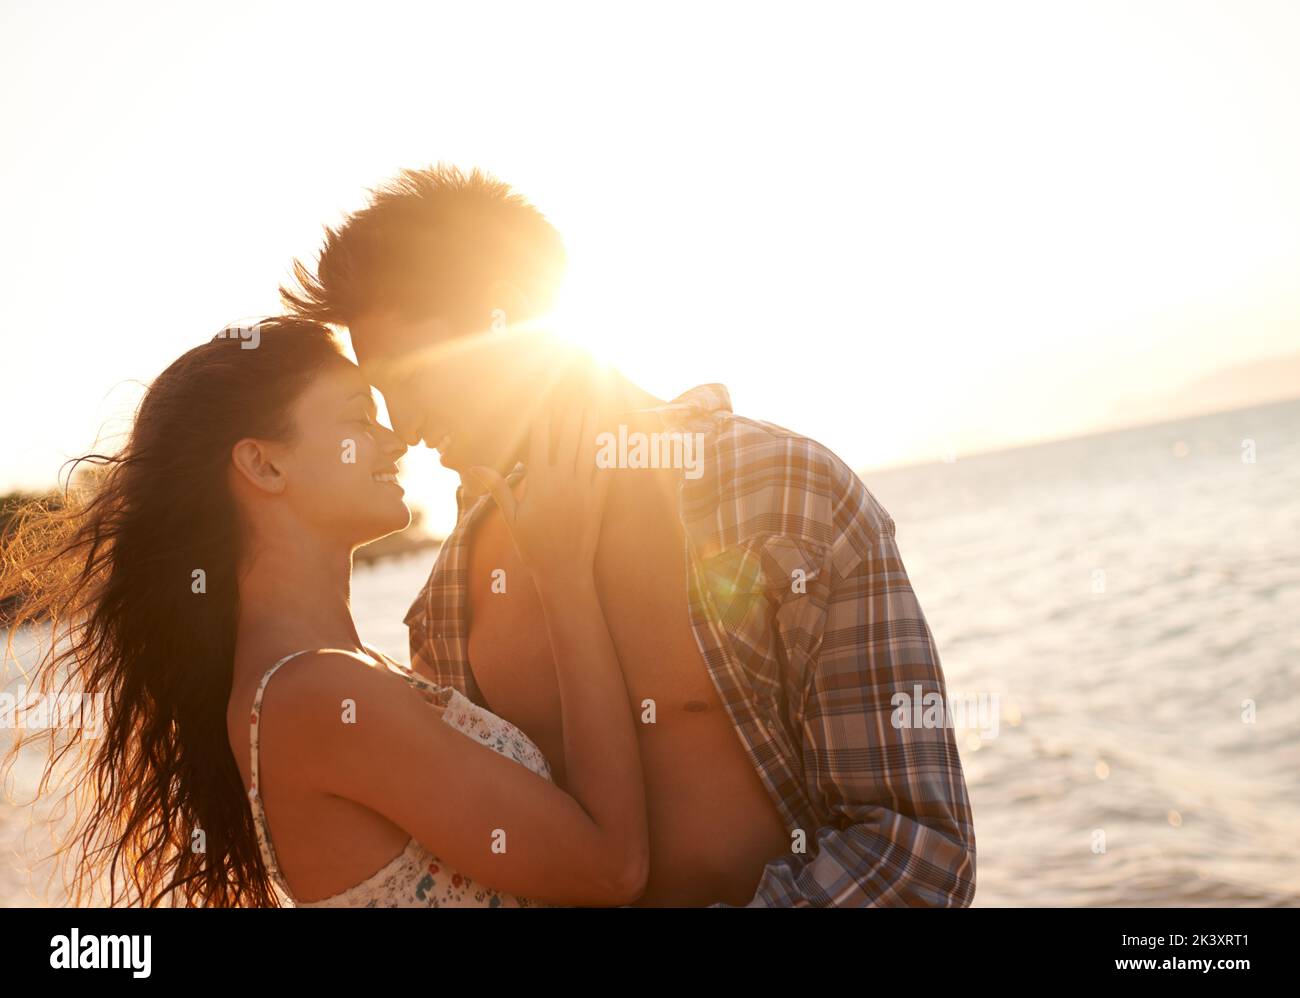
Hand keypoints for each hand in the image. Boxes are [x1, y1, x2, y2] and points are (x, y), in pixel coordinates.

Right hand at [468, 402, 610, 585]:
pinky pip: (606, 468)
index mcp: (539, 482)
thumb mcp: (512, 517)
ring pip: (588, 447)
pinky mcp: (599, 498)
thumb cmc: (534, 547)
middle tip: (572, 391)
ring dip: (590, 422)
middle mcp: (562, 480)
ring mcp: (583, 488)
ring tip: (592, 402)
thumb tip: (474, 468)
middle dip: (569, 412)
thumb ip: (497, 488)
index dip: (542, 417)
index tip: (543, 399)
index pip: (539, 440)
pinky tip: (613, 433)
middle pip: (567, 437)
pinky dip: (609, 448)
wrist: (563, 571)